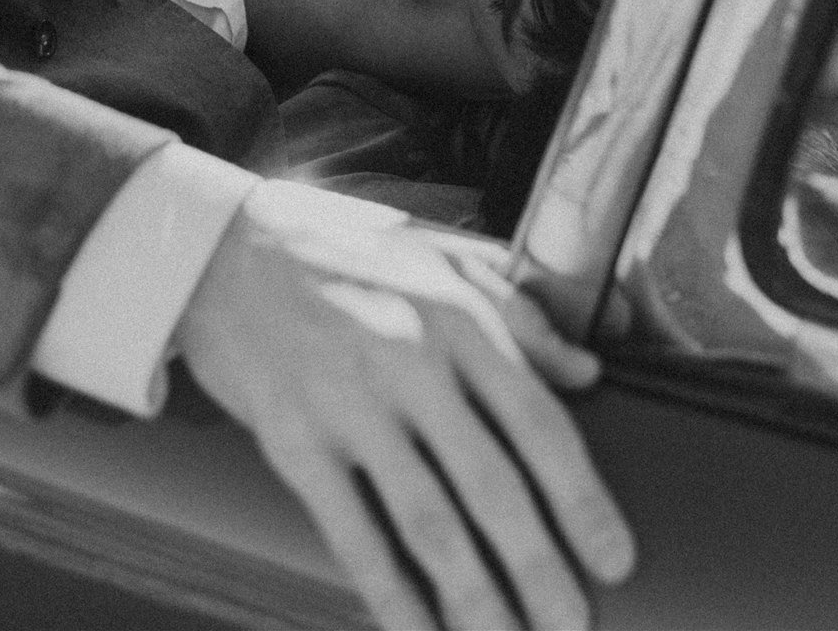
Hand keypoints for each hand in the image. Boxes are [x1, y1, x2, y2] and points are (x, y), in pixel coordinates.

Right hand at [176, 186, 633, 630]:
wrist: (221, 244)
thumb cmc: (337, 248)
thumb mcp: (438, 253)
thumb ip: (519, 308)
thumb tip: (588, 370)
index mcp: (456, 314)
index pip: (539, 421)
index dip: (583, 500)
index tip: (616, 559)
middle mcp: (410, 360)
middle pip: (492, 486)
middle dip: (541, 570)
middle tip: (571, 626)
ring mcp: (349, 403)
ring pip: (429, 521)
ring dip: (476, 598)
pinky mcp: (294, 438)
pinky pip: (352, 532)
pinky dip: (390, 594)